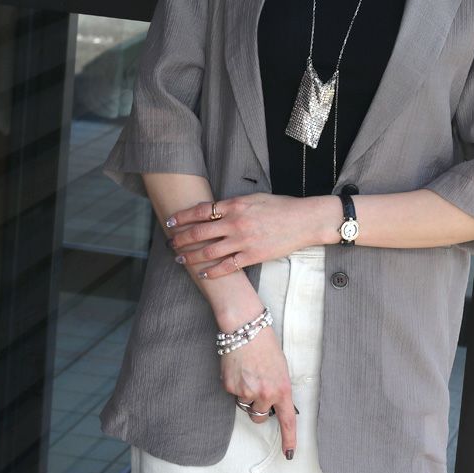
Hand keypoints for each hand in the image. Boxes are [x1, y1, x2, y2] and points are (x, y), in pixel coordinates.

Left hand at [165, 193, 311, 278]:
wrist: (304, 221)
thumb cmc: (281, 207)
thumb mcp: (254, 198)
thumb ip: (233, 204)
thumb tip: (214, 210)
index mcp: (235, 205)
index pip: (201, 211)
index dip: (182, 217)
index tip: (170, 221)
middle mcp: (235, 223)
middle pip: (199, 232)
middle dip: (180, 239)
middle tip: (170, 243)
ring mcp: (243, 241)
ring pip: (208, 251)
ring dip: (190, 256)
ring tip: (180, 259)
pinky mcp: (252, 256)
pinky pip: (226, 267)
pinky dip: (212, 271)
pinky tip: (202, 274)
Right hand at [219, 320, 296, 458]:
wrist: (245, 328)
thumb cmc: (265, 345)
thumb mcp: (280, 368)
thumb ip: (278, 388)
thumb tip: (273, 404)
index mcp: (282, 389)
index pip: (287, 420)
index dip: (289, 439)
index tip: (289, 453)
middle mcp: (265, 394)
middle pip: (259, 416)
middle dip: (258, 408)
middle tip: (257, 388)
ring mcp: (246, 391)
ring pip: (244, 405)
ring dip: (245, 395)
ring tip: (247, 372)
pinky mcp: (230, 387)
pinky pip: (232, 394)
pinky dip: (234, 384)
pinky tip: (237, 368)